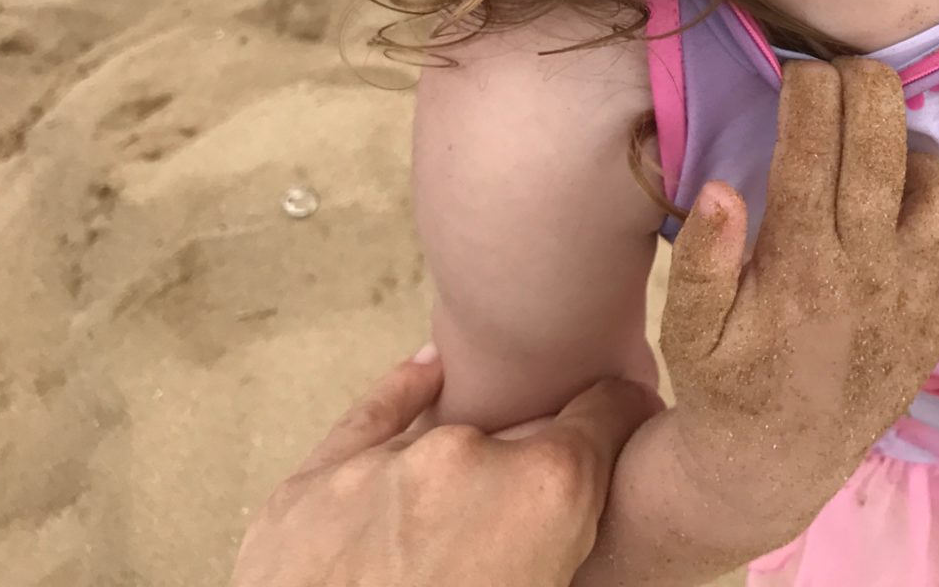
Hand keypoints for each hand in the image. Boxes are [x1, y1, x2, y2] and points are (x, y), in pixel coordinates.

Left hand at [231, 350, 659, 586]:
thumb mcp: (548, 585)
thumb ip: (564, 543)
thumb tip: (565, 528)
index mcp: (546, 491)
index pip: (611, 410)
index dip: (625, 424)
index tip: (627, 435)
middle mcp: (468, 454)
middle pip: (528, 435)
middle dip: (536, 469)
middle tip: (521, 530)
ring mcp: (383, 464)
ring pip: (451, 438)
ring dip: (467, 471)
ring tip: (459, 524)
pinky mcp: (312, 485)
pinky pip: (373, 417)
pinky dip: (405, 395)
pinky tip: (429, 373)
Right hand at [650, 58, 938, 555]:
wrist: (784, 460)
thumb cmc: (728, 381)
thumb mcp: (688, 332)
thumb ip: (700, 262)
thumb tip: (723, 189)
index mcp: (799, 269)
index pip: (811, 152)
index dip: (808, 93)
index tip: (796, 66)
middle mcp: (869, 274)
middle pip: (883, 151)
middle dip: (865, 88)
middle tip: (844, 69)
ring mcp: (919, 295)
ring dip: (912, 150)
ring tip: (877, 145)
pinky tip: (912, 204)